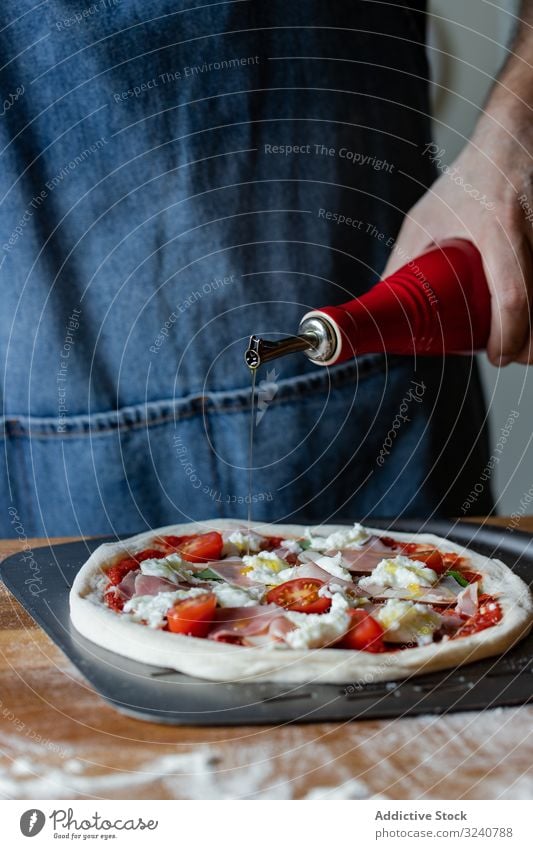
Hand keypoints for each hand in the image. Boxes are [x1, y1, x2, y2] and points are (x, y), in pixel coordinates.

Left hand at [383, 122, 532, 365]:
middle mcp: (529, 226)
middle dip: (532, 342)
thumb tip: (384, 305)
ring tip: (526, 346)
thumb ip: (404, 260)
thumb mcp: (424, 218)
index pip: (510, 293)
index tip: (496, 355)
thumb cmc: (466, 178)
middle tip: (515, 358)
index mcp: (495, 225)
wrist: (511, 135)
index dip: (508, 333)